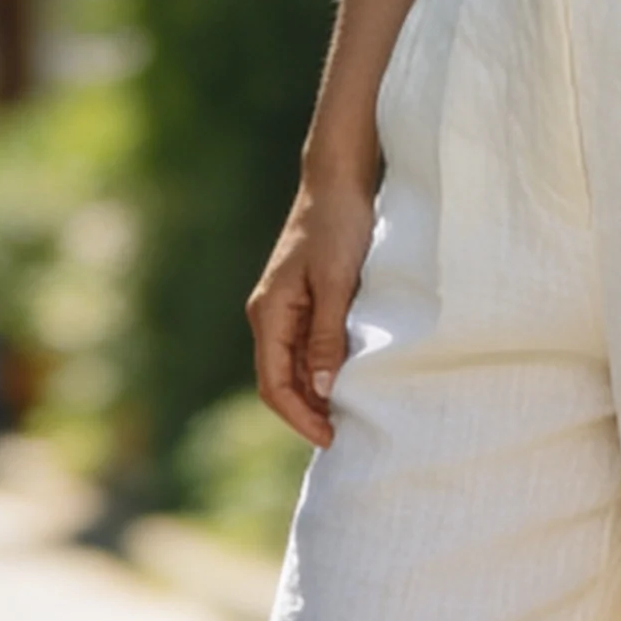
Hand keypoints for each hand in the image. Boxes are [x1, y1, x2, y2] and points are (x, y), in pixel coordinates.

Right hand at [248, 168, 375, 447]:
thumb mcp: (335, 284)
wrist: (338, 182)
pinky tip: (351, 380)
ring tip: (352, 415)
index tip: (331, 438)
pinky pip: (309, 348)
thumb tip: (323, 388)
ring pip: (296, 368)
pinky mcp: (304, 302)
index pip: (274, 384)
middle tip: (345, 436)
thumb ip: (326, 335)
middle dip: (308, 412)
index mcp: (269, 314)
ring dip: (318, 393)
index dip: (300, 416)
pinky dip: (326, 369)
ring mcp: (286, 310)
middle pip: (282, 382)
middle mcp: (270, 317)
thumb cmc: (337, 227)